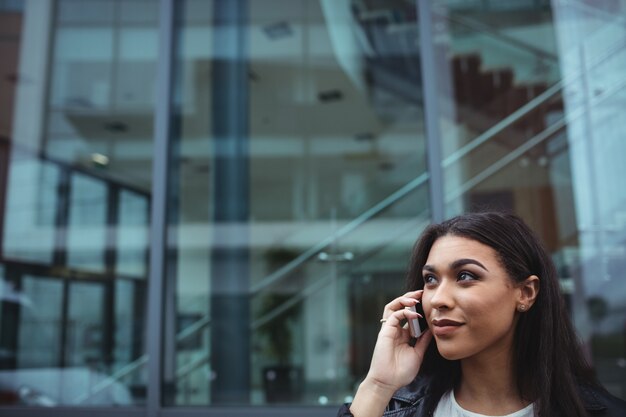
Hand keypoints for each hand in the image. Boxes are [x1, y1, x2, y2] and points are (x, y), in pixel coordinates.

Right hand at [349, 291, 431, 416]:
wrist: (388, 383)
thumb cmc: (401, 372)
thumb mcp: (418, 353)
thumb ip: (423, 341)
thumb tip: (432, 329)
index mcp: (402, 334)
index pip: (408, 315)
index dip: (416, 307)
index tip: (427, 303)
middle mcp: (394, 329)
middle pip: (398, 307)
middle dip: (409, 297)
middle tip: (421, 292)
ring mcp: (388, 330)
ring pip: (392, 307)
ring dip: (403, 300)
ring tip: (415, 298)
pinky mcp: (385, 332)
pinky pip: (393, 316)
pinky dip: (404, 312)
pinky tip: (414, 315)